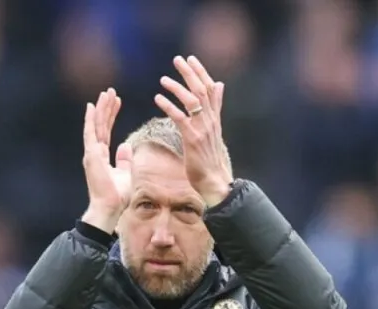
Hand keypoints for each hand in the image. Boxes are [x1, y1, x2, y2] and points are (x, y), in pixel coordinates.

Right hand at [82, 87, 129, 232]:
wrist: (110, 207)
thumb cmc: (118, 195)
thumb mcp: (126, 174)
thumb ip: (124, 160)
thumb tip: (126, 146)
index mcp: (102, 156)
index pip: (107, 131)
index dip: (111, 115)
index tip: (117, 102)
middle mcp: (94, 152)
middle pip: (101, 125)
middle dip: (106, 107)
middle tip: (111, 91)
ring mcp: (92, 153)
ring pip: (96, 125)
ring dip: (101, 108)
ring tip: (106, 93)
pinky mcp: (91, 155)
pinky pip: (91, 133)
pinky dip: (91, 119)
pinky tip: (92, 106)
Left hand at [155, 55, 233, 206]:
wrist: (214, 182)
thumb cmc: (210, 159)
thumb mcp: (214, 129)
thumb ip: (215, 107)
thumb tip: (219, 85)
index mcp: (214, 118)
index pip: (210, 89)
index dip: (201, 72)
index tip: (191, 58)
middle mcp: (210, 121)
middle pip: (202, 90)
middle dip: (190, 73)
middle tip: (177, 59)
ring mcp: (202, 130)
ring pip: (192, 101)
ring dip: (177, 88)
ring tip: (163, 79)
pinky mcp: (192, 140)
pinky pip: (180, 119)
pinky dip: (169, 106)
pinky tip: (158, 98)